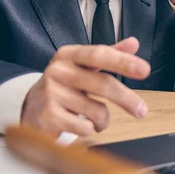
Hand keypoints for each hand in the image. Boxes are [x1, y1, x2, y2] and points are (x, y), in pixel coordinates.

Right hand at [21, 37, 150, 136]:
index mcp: (69, 55)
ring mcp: (51, 94)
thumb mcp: (83, 65)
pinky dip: (89, 130)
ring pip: (96, 111)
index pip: (100, 54)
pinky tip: (80, 125)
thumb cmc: (65, 85)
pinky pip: (83, 128)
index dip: (123, 62)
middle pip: (102, 84)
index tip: (145, 70)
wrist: (30, 107)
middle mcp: (58, 71)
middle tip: (142, 111)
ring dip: (103, 120)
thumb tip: (133, 43)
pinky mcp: (48, 117)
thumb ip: (109, 54)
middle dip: (127, 99)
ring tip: (95, 118)